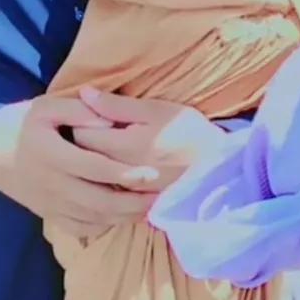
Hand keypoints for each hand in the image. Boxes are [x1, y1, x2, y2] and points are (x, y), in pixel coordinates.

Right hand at [0, 96, 160, 237]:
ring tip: (150, 209)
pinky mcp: (47, 213)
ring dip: (123, 217)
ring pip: (92, 218)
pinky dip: (102, 226)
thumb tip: (111, 121)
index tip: (153, 173)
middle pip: (99, 201)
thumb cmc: (18, 123)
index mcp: (52, 154)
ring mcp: (49, 203)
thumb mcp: (45, 106)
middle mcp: (51, 183)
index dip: (126, 173)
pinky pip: (78, 228)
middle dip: (133, 203)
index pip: (96, 168)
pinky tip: (121, 218)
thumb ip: (79, 110)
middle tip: (161, 198)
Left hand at [71, 88, 228, 192]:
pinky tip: (115, 172)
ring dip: (91, 165)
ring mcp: (125, 194)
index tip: (91, 115)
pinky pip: (105, 195)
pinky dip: (104, 183)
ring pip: (91, 178)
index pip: (80, 133)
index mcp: (123, 147)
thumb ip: (116, 105)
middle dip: (83, 143)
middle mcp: (119, 174)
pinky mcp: (133, 206)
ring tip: (105, 150)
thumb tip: (84, 92)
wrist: (219, 169)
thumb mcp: (157, 111)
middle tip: (96, 130)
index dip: (81, 121)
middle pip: (81, 158)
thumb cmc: (190, 133)